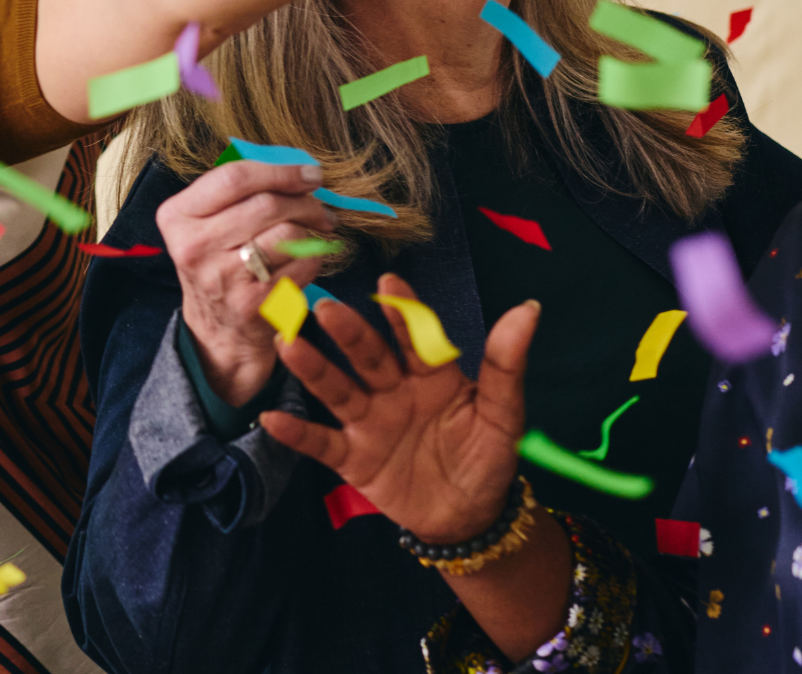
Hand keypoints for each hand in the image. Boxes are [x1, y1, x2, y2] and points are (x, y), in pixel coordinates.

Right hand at [158, 160, 338, 407]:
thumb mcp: (206, 223)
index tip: (310, 173)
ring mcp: (223, 278)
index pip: (233, 178)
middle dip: (304, 201)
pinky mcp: (253, 303)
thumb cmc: (219, 262)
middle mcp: (194, 247)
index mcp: (177, 217)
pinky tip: (306, 259)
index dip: (280, 171)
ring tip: (315, 231)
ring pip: (288, 234)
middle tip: (319, 206)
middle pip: (266, 205)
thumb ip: (238, 191)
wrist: (217, 329)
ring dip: (312, 229)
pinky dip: (315, 257)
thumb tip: (297, 168)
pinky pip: (302, 265)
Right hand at [261, 275, 532, 544]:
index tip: (389, 284)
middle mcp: (393, 390)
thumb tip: (528, 309)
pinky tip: (273, 418)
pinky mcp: (353, 458)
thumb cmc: (486, 457)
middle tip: (327, 308)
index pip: (414, 336)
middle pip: (368, 357)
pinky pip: (322, 443)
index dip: (402, 312)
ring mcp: (369, 422)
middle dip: (349, 333)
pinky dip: (297, 433)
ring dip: (314, 368)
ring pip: (338, 390)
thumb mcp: (503, 414)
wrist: (470, 517)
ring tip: (289, 344)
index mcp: (429, 374)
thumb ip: (506, 364)